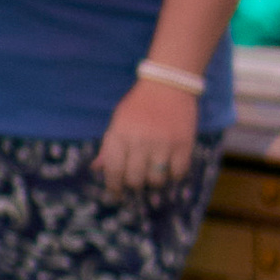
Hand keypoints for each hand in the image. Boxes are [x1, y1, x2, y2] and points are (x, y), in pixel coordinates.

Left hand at [96, 75, 200, 197]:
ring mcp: (163, 144)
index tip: (116, 193)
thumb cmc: (139, 105)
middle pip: (134, 179)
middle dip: (134, 184)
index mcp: (119, 134)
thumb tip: (97, 168)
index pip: (113, 170)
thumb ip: (108, 146)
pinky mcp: (183, 144)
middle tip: (137, 180)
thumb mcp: (118, 122)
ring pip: (156, 180)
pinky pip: (177, 173)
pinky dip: (173, 175)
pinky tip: (170, 166)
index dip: (113, 186)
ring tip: (154, 172)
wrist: (168, 86)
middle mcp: (139, 141)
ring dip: (154, 181)